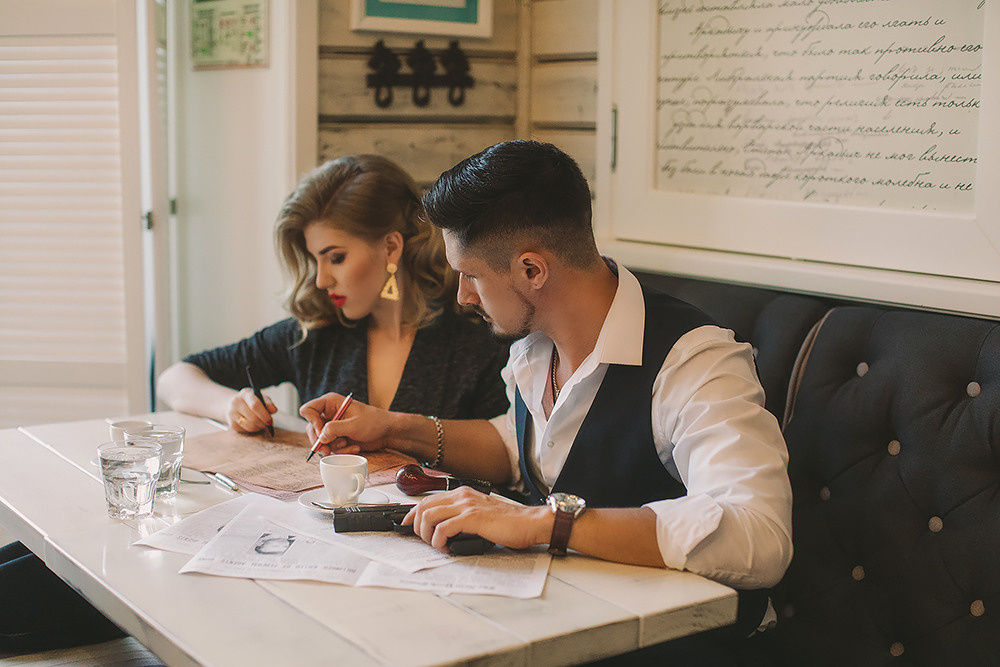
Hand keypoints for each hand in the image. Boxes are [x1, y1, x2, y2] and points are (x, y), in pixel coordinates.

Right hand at [229, 387, 275, 433]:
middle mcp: (236, 402)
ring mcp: (232, 413)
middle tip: (268, 424)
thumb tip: (274, 410)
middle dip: (263, 423)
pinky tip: (255, 426)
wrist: (235, 405)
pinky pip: (245, 430)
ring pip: (249, 425)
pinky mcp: (231, 423)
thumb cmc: (252, 401)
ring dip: (259, 427)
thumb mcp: (260, 398)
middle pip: (253, 417)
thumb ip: (268, 403)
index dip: (264, 415)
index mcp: (245, 394)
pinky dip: (253, 430)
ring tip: (263, 425)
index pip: (255, 405)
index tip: (270, 420)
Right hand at [299, 392, 392, 455]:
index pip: (308, 410)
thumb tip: (320, 438)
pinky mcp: (337, 437)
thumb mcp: (354, 425)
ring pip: (320, 440)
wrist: (387, 432)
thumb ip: (334, 430)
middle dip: (320, 440)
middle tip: (327, 450)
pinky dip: (341, 450)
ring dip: (333, 446)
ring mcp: (333, 426)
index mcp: (331, 403)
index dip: (312, 422)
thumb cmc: (374, 422)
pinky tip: (354, 447)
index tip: (322, 432)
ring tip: (348, 444)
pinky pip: (330, 446)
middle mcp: (329, 413)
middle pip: (310, 428)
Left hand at [402, 487, 551, 553]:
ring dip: (426, 534)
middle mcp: (462, 496)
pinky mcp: (472, 518)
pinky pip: (442, 529)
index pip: (428, 500)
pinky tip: (446, 548)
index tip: (407, 525)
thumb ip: (463, 516)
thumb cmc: (509, 523)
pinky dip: (438, 541)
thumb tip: (444, 529)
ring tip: (435, 545)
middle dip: (415, 525)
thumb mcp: (480, 514)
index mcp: (463, 494)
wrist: (529, 523)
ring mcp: (467, 506)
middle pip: (423, 506)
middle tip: (422, 540)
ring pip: (428, 516)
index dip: (412, 513)